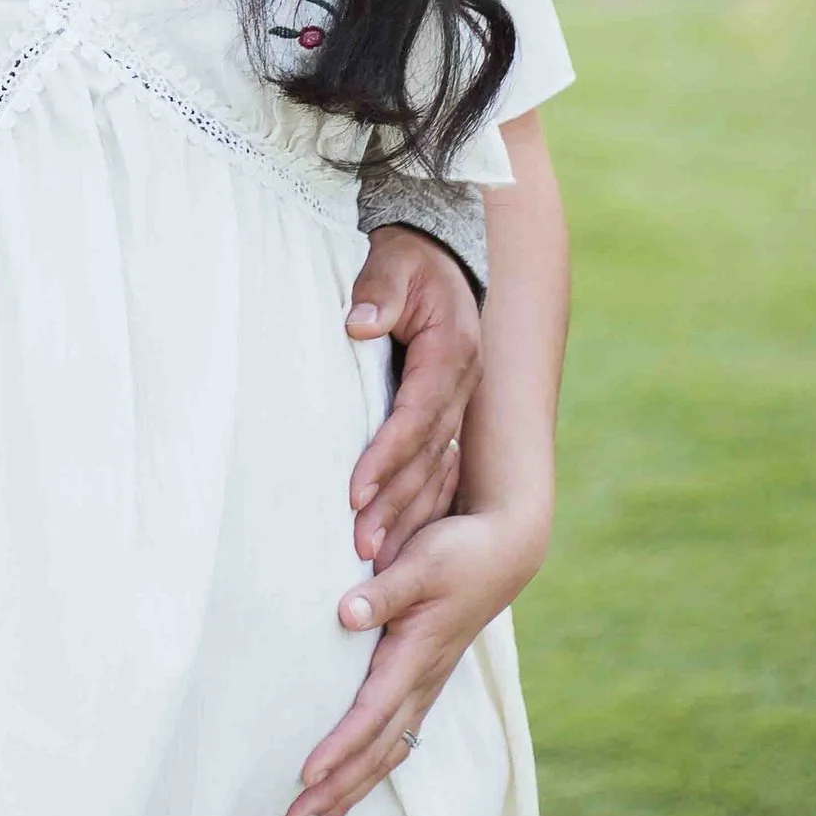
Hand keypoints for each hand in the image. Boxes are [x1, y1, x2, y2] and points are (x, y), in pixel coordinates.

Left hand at [286, 504, 545, 815]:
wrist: (504, 553)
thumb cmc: (459, 554)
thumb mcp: (422, 563)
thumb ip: (383, 591)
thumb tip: (346, 613)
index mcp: (416, 656)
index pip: (372, 712)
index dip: (340, 745)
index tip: (307, 774)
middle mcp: (422, 682)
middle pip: (376, 752)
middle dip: (336, 792)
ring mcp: (425, 688)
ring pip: (385, 755)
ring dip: (347, 792)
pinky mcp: (423, 685)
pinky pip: (393, 742)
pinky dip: (366, 770)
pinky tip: (345, 787)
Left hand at [344, 229, 480, 568]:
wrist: (438, 258)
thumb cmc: (408, 261)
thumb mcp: (394, 262)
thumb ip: (378, 290)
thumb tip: (358, 325)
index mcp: (452, 353)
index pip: (416, 416)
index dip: (386, 455)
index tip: (354, 492)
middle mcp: (461, 387)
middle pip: (428, 457)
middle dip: (395, 503)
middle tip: (362, 546)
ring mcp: (459, 405)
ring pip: (435, 471)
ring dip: (406, 515)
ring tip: (373, 558)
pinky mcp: (448, 416)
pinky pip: (437, 470)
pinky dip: (418, 506)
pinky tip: (398, 542)